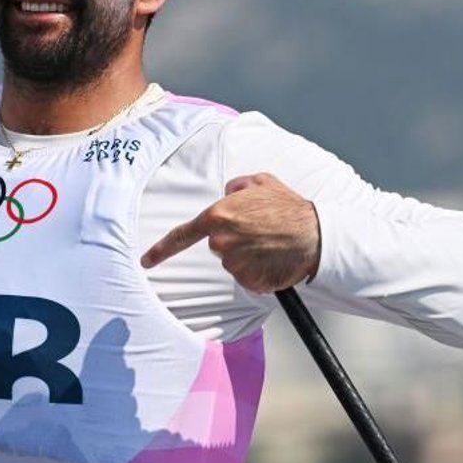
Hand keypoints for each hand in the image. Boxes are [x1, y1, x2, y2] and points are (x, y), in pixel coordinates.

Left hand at [141, 172, 319, 292]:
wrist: (316, 235)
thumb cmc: (289, 207)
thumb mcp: (260, 181)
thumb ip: (235, 187)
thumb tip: (228, 195)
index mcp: (219, 216)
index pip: (183, 235)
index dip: (162, 250)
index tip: (146, 261)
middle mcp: (222, 241)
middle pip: (216, 245)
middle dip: (233, 238)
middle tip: (260, 230)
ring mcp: (235, 264)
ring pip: (232, 262)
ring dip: (247, 255)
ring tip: (270, 243)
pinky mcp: (249, 281)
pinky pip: (246, 277)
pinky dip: (257, 270)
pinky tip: (273, 258)